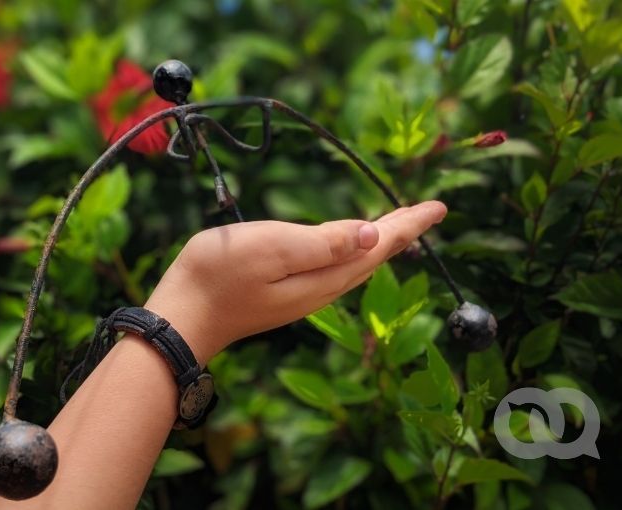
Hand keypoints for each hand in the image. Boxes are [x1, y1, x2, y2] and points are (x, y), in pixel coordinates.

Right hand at [144, 201, 447, 362]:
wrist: (182, 319)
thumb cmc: (220, 276)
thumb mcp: (273, 248)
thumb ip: (324, 242)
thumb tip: (373, 234)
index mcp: (325, 275)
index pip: (378, 246)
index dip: (409, 224)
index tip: (439, 206)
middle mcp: (321, 289)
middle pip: (373, 258)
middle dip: (401, 233)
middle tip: (427, 211)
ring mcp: (302, 295)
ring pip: (355, 266)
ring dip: (380, 245)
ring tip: (400, 226)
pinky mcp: (284, 294)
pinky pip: (335, 270)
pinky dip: (353, 253)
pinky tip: (350, 247)